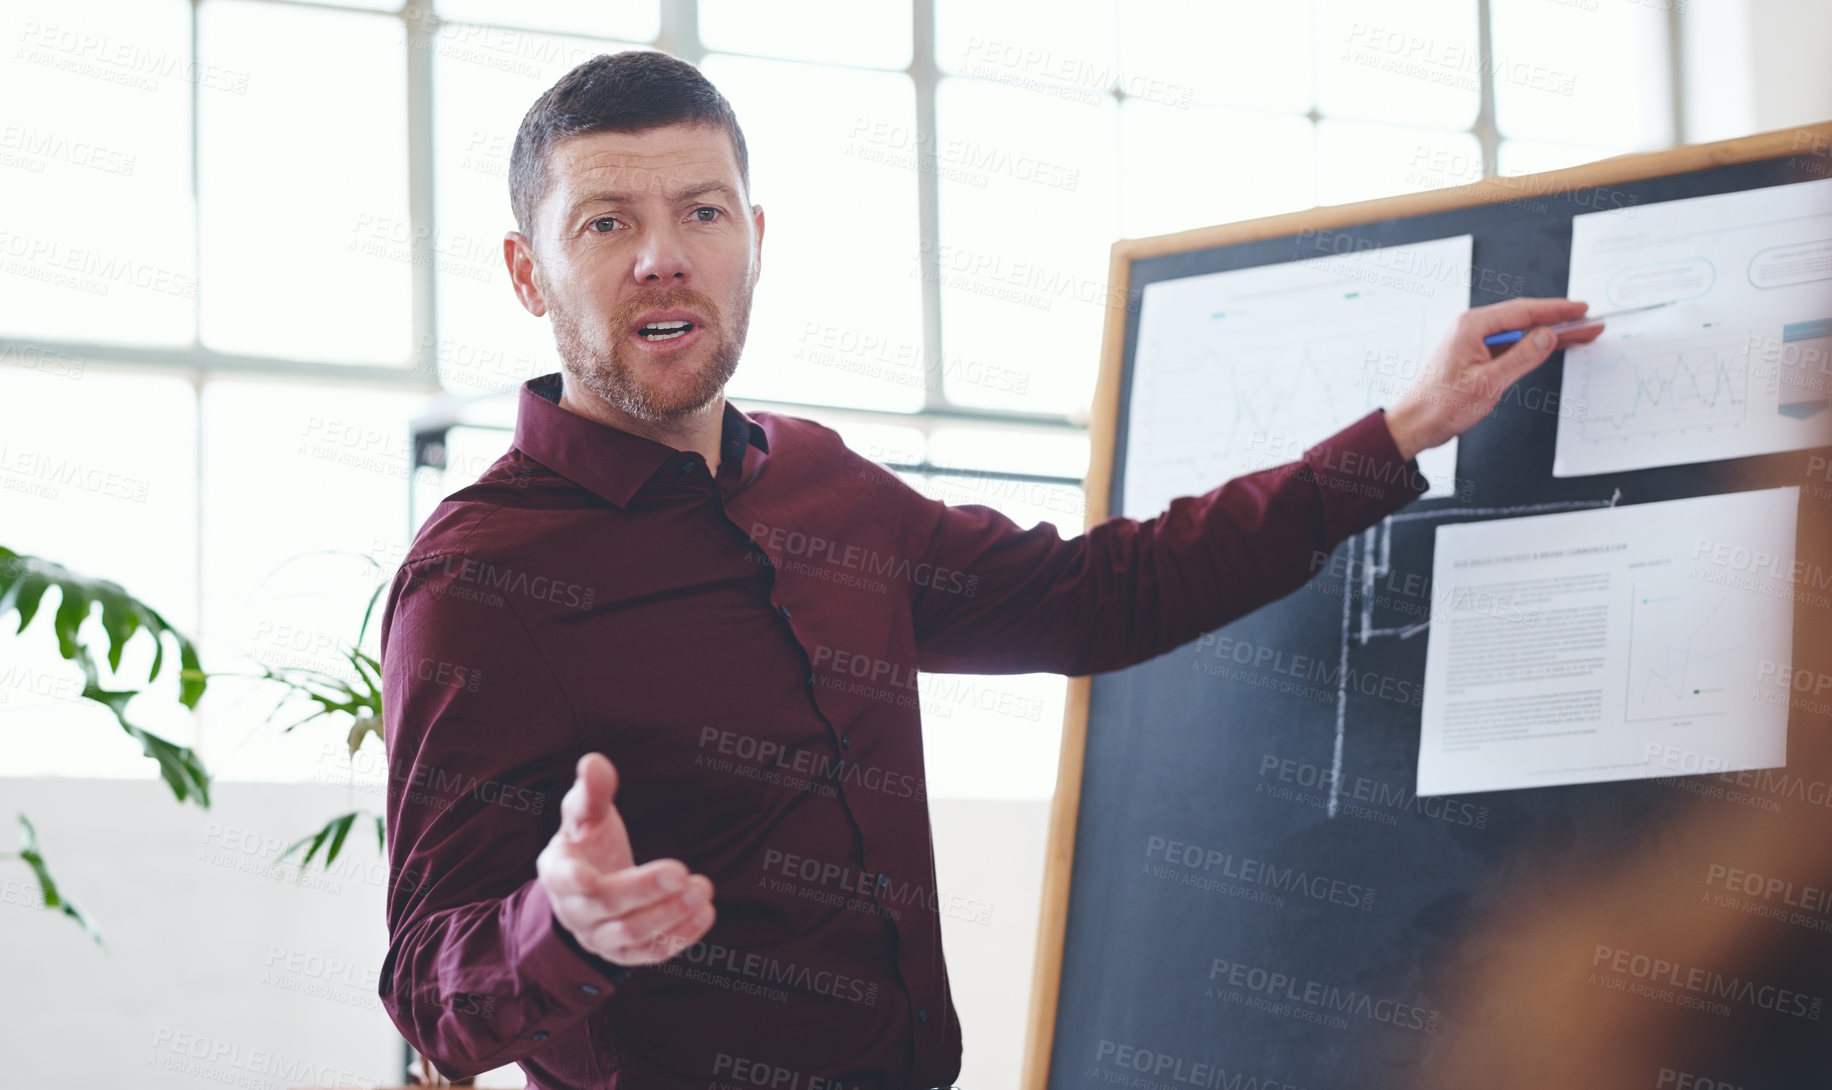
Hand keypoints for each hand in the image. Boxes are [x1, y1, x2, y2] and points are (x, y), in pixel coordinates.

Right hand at [536, 752, 715, 965]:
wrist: (590, 886)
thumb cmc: (588, 842)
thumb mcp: (586, 814)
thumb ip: (592, 792)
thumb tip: (594, 762)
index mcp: (557, 872)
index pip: (567, 879)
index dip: (582, 879)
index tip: (598, 874)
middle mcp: (573, 911)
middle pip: (606, 908)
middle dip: (645, 891)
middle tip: (683, 872)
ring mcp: (597, 938)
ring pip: (630, 936)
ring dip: (668, 916)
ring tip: (702, 890)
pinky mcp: (622, 955)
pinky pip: (650, 954)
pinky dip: (679, 938)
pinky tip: (705, 914)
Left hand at [1384, 297, 1606, 460]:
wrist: (1415, 423)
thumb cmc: (1440, 405)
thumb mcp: (1488, 383)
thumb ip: (1521, 357)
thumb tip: (1547, 336)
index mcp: (1472, 327)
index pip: (1523, 311)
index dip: (1556, 309)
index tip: (1581, 309)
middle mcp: (1471, 328)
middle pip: (1525, 319)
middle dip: (1559, 320)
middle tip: (1589, 323)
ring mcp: (1473, 341)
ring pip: (1520, 332)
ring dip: (1549, 334)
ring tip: (1580, 334)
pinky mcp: (1475, 355)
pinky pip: (1510, 345)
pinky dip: (1532, 346)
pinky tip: (1551, 347)